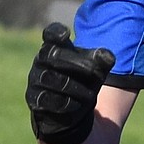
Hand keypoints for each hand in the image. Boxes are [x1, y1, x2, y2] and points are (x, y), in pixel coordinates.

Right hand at [25, 23, 114, 143]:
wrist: (73, 111)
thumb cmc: (84, 82)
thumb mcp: (97, 70)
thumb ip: (103, 60)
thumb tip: (108, 56)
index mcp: (55, 47)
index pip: (51, 34)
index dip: (56, 32)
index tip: (67, 34)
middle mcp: (41, 61)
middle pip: (53, 55)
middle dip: (77, 63)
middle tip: (95, 71)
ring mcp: (35, 79)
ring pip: (50, 78)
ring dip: (74, 86)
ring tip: (90, 95)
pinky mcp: (34, 99)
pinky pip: (46, 98)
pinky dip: (65, 102)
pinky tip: (77, 105)